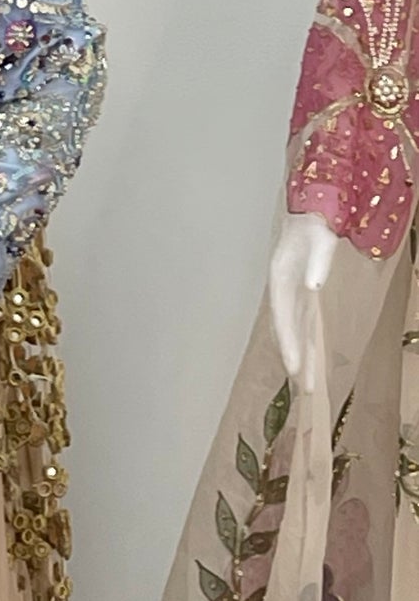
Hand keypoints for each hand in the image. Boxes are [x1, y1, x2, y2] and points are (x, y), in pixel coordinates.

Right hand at [268, 207, 337, 390]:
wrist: (311, 212)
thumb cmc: (313, 226)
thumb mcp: (319, 240)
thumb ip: (317, 263)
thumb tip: (313, 287)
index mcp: (281, 281)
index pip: (283, 318)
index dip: (288, 344)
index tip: (294, 367)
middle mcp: (283, 292)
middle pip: (287, 331)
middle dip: (294, 358)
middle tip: (303, 387)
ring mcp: (292, 296)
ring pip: (294, 331)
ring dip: (300, 354)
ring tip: (306, 381)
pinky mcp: (303, 296)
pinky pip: (303, 324)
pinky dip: (306, 342)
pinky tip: (311, 355)